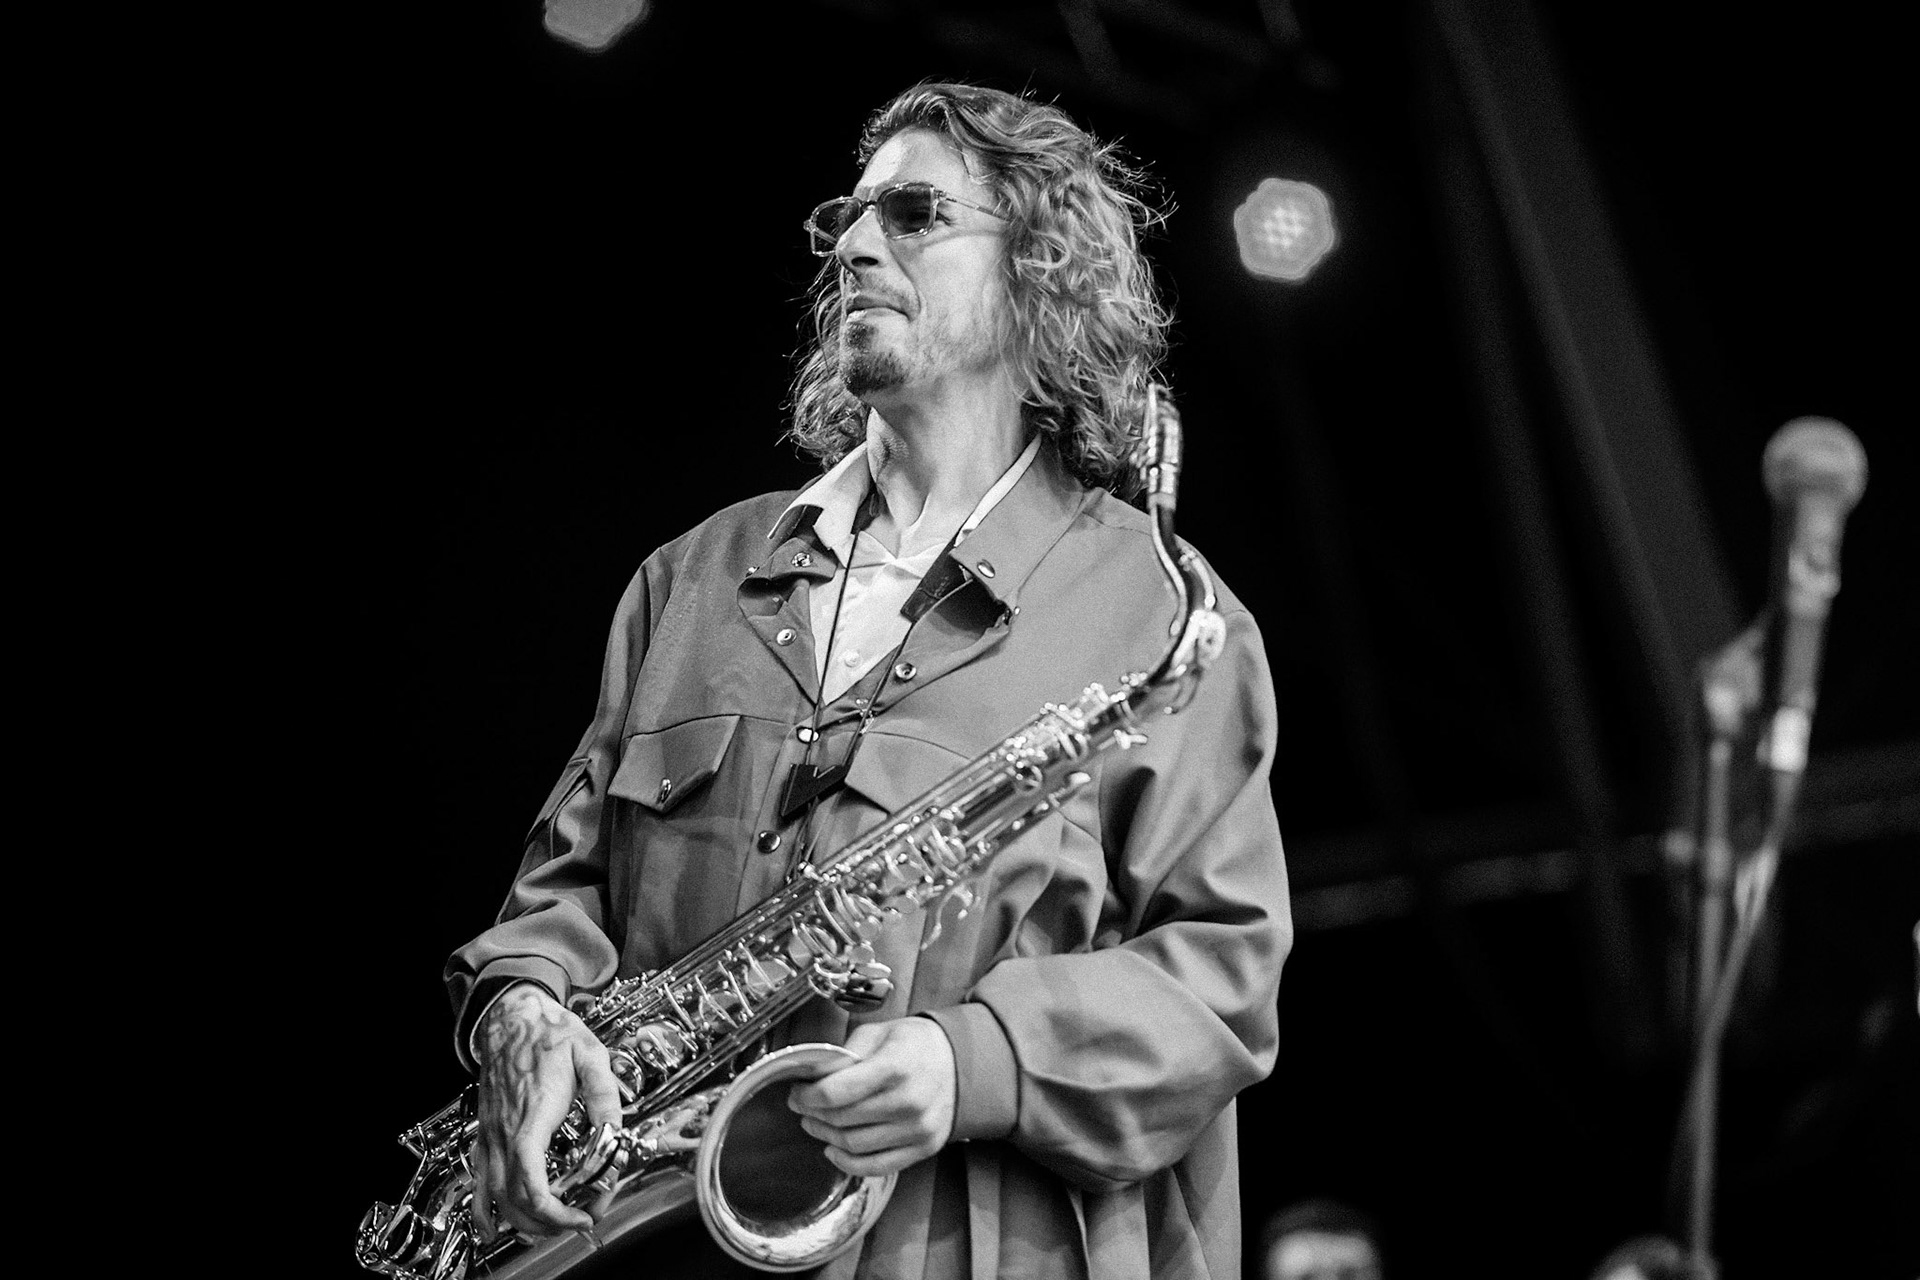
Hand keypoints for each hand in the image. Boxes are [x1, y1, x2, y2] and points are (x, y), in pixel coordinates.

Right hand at [469, 984, 622, 1242]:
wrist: (513, 1017)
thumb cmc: (550, 1034)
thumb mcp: (591, 1055)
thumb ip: (606, 1095)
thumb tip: (617, 1132)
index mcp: (534, 1113)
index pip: (531, 1176)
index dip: (554, 1207)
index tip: (583, 1214)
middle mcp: (506, 1130)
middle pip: (515, 1198)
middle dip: (549, 1222)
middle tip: (581, 1218)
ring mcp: (492, 1136)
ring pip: (497, 1196)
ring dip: (525, 1221)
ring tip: (556, 1224)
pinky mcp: (485, 1136)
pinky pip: (478, 1182)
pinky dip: (485, 1211)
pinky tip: (492, 1229)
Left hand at [787, 1017, 956, 1176]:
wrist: (962, 1064)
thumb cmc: (916, 1045)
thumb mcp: (881, 1033)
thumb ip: (846, 1054)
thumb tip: (812, 1076)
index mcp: (895, 1066)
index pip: (835, 1092)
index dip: (806, 1096)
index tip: (796, 1093)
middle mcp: (908, 1101)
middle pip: (841, 1119)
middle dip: (812, 1114)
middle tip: (803, 1106)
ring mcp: (917, 1129)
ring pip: (853, 1145)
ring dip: (826, 1136)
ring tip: (816, 1124)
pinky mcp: (923, 1148)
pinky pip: (876, 1166)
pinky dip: (847, 1163)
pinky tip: (833, 1150)